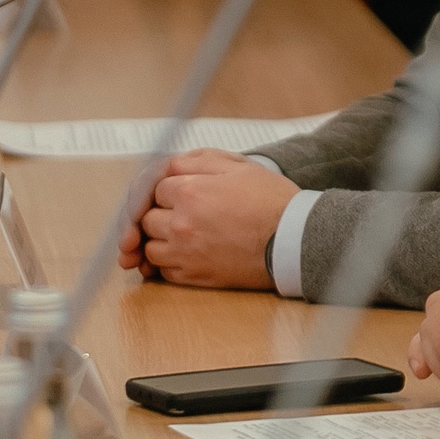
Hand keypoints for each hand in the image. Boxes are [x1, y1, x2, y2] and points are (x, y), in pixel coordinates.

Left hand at [120, 150, 297, 288]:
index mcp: (189, 191)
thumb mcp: (239, 167)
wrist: (293, 239)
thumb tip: (170, 165)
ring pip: (150, 247)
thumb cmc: (272, 201)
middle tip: (181, 213)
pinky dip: (168, 263)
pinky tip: (187, 254)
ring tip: (183, 235)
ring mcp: (185, 253)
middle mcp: (180, 223)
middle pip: (146, 218)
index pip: (154, 188)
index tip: (180, 194)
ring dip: (159, 240)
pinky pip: (163, 271)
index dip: (167, 189)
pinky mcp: (194, 277)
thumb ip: (199, 161)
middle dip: (159, 214)